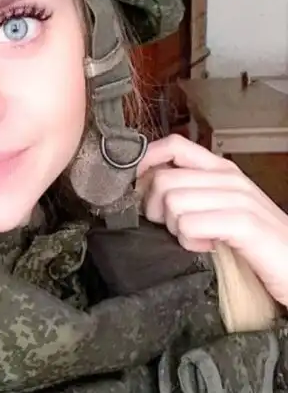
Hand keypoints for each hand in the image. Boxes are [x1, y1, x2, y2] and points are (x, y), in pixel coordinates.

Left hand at [136, 134, 287, 307]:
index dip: (145, 161)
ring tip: (198, 238)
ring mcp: (238, 198)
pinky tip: (209, 247)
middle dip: (157, 209)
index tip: (136, 186)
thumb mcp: (219, 208)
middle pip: (163, 179)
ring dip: (176, 229)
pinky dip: (191, 242)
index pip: (173, 145)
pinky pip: (190, 225)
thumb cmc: (255, 241)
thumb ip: (190, 191)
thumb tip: (145, 185)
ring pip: (172, 202)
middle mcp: (228, 178)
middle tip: (176, 227)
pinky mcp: (244, 224)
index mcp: (221, 169)